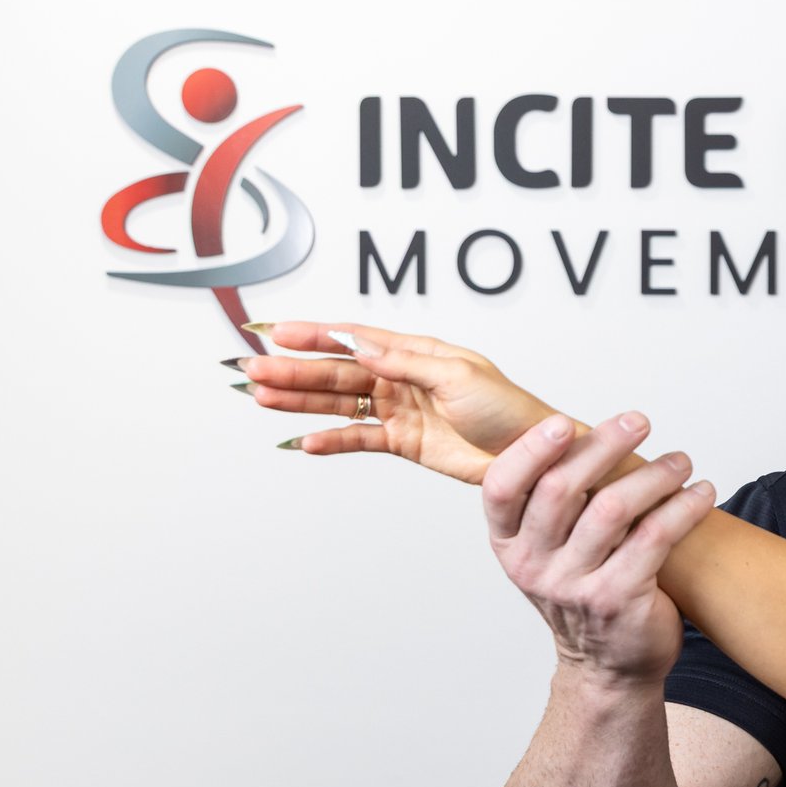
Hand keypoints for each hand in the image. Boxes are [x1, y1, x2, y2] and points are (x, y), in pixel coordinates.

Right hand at [242, 320, 555, 483]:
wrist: (534, 456)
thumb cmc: (510, 409)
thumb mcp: (460, 378)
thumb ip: (407, 363)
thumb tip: (361, 346)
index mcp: (416, 352)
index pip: (355, 338)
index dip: (314, 334)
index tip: (274, 330)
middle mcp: (402, 377)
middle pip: (337, 371)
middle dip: (294, 370)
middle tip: (251, 370)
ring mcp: (399, 409)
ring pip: (340, 402)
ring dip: (300, 401)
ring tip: (262, 398)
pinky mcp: (404, 441)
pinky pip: (359, 438)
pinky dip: (331, 440)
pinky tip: (302, 441)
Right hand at [480, 410, 717, 684]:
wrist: (608, 667)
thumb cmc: (583, 592)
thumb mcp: (549, 551)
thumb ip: (554, 501)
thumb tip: (582, 429)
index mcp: (509, 545)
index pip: (502, 488)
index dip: (529, 450)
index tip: (562, 422)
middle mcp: (534, 566)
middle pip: (561, 488)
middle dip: (604, 445)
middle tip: (639, 421)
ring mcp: (574, 586)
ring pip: (613, 508)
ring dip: (654, 474)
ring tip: (682, 460)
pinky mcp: (619, 599)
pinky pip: (655, 536)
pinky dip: (683, 507)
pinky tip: (702, 492)